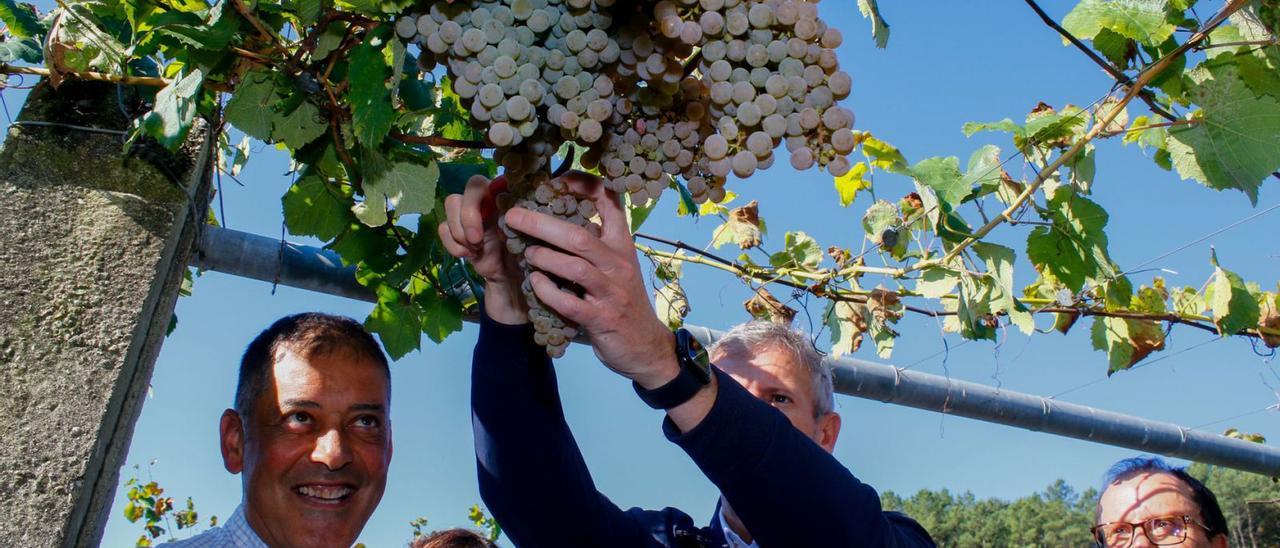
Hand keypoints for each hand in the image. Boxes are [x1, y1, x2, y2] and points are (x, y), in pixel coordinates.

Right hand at [438, 174, 527, 324]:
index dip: (495, 188)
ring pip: (451, 202)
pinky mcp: (457, 234)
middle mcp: (491, 201)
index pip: (499, 176)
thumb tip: (526, 211)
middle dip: (470, 212)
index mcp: (512, 199)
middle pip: (471, 186)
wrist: (513, 286)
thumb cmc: (530, 259)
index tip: (500, 212)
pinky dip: (452, 243)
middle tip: (477, 238)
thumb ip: (532, 222)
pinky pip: (443, 228)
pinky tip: (467, 256)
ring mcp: (471, 216)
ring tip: (474, 249)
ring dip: (459, 229)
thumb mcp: (538, 241)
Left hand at [503, 171, 678, 388]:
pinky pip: (568, 302)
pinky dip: (547, 291)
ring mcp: (610, 292)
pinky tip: (535, 284)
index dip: (585, 186)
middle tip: (514, 215)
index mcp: (622, 247)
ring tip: (525, 253)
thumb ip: (596, 247)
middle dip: (542, 223)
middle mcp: (618, 264)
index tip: (558, 178)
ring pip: (574, 266)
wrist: (647, 347)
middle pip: (579, 235)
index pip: (610, 204)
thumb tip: (559, 220)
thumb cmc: (625, 303)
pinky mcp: (600, 318)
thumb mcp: (618, 268)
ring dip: (544, 256)